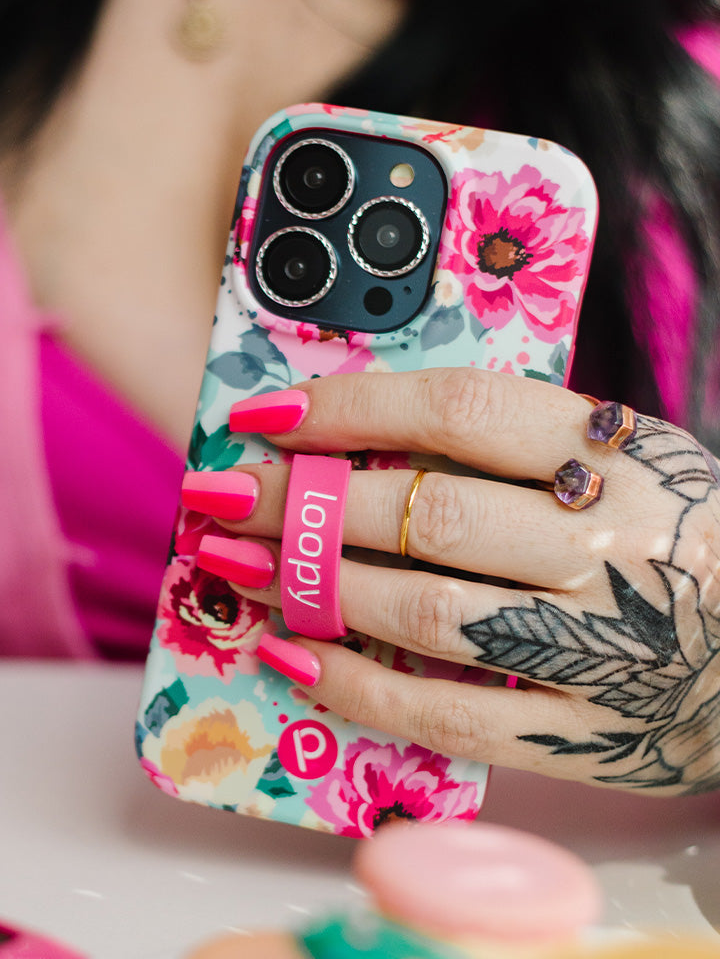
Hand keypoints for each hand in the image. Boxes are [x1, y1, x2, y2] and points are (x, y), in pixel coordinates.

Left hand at [203, 368, 719, 794]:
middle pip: (426, 513)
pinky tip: (293, 658)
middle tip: (223, 499)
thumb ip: (523, 444)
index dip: (352, 408)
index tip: (268, 416)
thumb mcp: (629, 464)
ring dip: (315, 589)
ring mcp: (600, 647)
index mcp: (620, 454)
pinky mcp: (582, 736)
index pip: (461, 410)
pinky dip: (360, 688)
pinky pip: (451, 716)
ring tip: (239, 570)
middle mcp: (610, 543)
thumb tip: (370, 432)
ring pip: (428, 611)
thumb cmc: (681, 543)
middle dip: (303, 505)